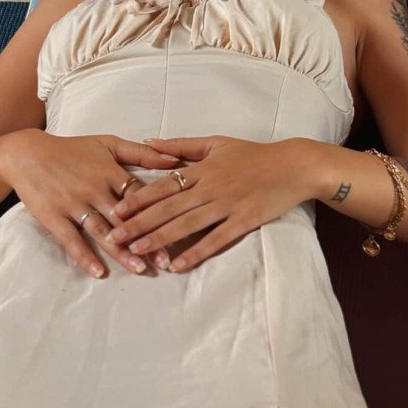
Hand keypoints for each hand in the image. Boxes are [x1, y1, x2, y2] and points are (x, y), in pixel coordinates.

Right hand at [0, 129, 180, 278]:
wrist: (27, 154)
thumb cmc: (72, 149)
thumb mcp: (108, 144)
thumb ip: (142, 153)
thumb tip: (175, 159)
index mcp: (111, 172)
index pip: (141, 196)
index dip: (160, 213)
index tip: (179, 231)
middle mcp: (95, 189)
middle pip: (126, 218)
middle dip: (147, 239)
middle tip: (165, 261)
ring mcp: (74, 204)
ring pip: (102, 231)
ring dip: (121, 252)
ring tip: (140, 269)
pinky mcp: (54, 217)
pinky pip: (72, 240)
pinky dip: (84, 256)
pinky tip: (98, 272)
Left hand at [105, 136, 314, 271]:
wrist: (292, 166)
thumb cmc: (253, 154)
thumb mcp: (216, 143)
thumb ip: (181, 145)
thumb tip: (150, 142)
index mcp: (202, 168)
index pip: (163, 185)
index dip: (138, 199)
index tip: (116, 210)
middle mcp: (210, 187)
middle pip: (169, 208)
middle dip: (139, 223)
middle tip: (114, 237)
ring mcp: (227, 205)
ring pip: (187, 224)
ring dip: (160, 238)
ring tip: (137, 251)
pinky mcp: (244, 220)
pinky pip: (216, 239)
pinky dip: (196, 252)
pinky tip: (178, 265)